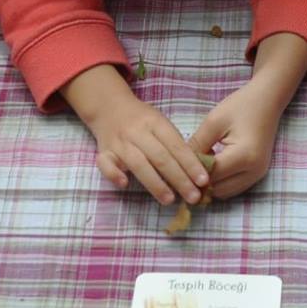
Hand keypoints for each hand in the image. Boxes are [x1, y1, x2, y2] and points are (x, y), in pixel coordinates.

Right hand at [67, 66, 210, 206]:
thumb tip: (196, 171)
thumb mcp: (161, 123)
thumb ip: (174, 144)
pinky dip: (114, 174)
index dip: (191, 164)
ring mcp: (119, 142)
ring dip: (155, 183)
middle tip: (193, 197)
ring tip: (169, 200)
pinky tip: (125, 184)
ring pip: (138, 164)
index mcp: (155, 123)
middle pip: (160, 157)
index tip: (204, 181)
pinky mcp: (102, 152)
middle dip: (179, 179)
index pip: (176, 146)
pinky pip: (105, 164)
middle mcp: (137, 132)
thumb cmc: (141, 120)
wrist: (109, 107)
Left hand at [187, 33, 306, 198]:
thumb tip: (180, 165)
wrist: (268, 100)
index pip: (210, 175)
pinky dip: (220, 181)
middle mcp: (254, 171)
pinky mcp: (257, 174)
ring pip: (225, 192)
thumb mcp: (213, 122)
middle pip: (217, 189)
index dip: (191, 173)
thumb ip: (197, 145)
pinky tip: (212, 165)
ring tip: (199, 165)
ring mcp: (258, 175)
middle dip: (199, 182)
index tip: (175, 168)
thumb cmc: (241, 106)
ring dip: (210, 184)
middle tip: (184, 168)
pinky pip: (233, 187)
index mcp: (244, 156)